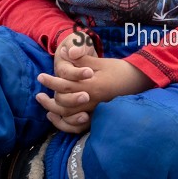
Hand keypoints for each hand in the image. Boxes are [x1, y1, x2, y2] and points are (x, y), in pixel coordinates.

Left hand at [36, 41, 152, 133]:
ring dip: (55, 113)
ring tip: (46, 108)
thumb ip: (81, 59)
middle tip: (38, 96)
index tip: (40, 77)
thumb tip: (65, 52)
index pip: (65, 85)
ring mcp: (95, 110)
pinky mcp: (98, 115)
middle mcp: (92, 101)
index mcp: (91, 86)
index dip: (50, 81)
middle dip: (49, 101)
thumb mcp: (100, 62)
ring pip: (70, 117)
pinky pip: (79, 126)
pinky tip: (59, 117)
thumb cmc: (119, 69)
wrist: (139, 81)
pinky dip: (67, 124)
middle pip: (64, 105)